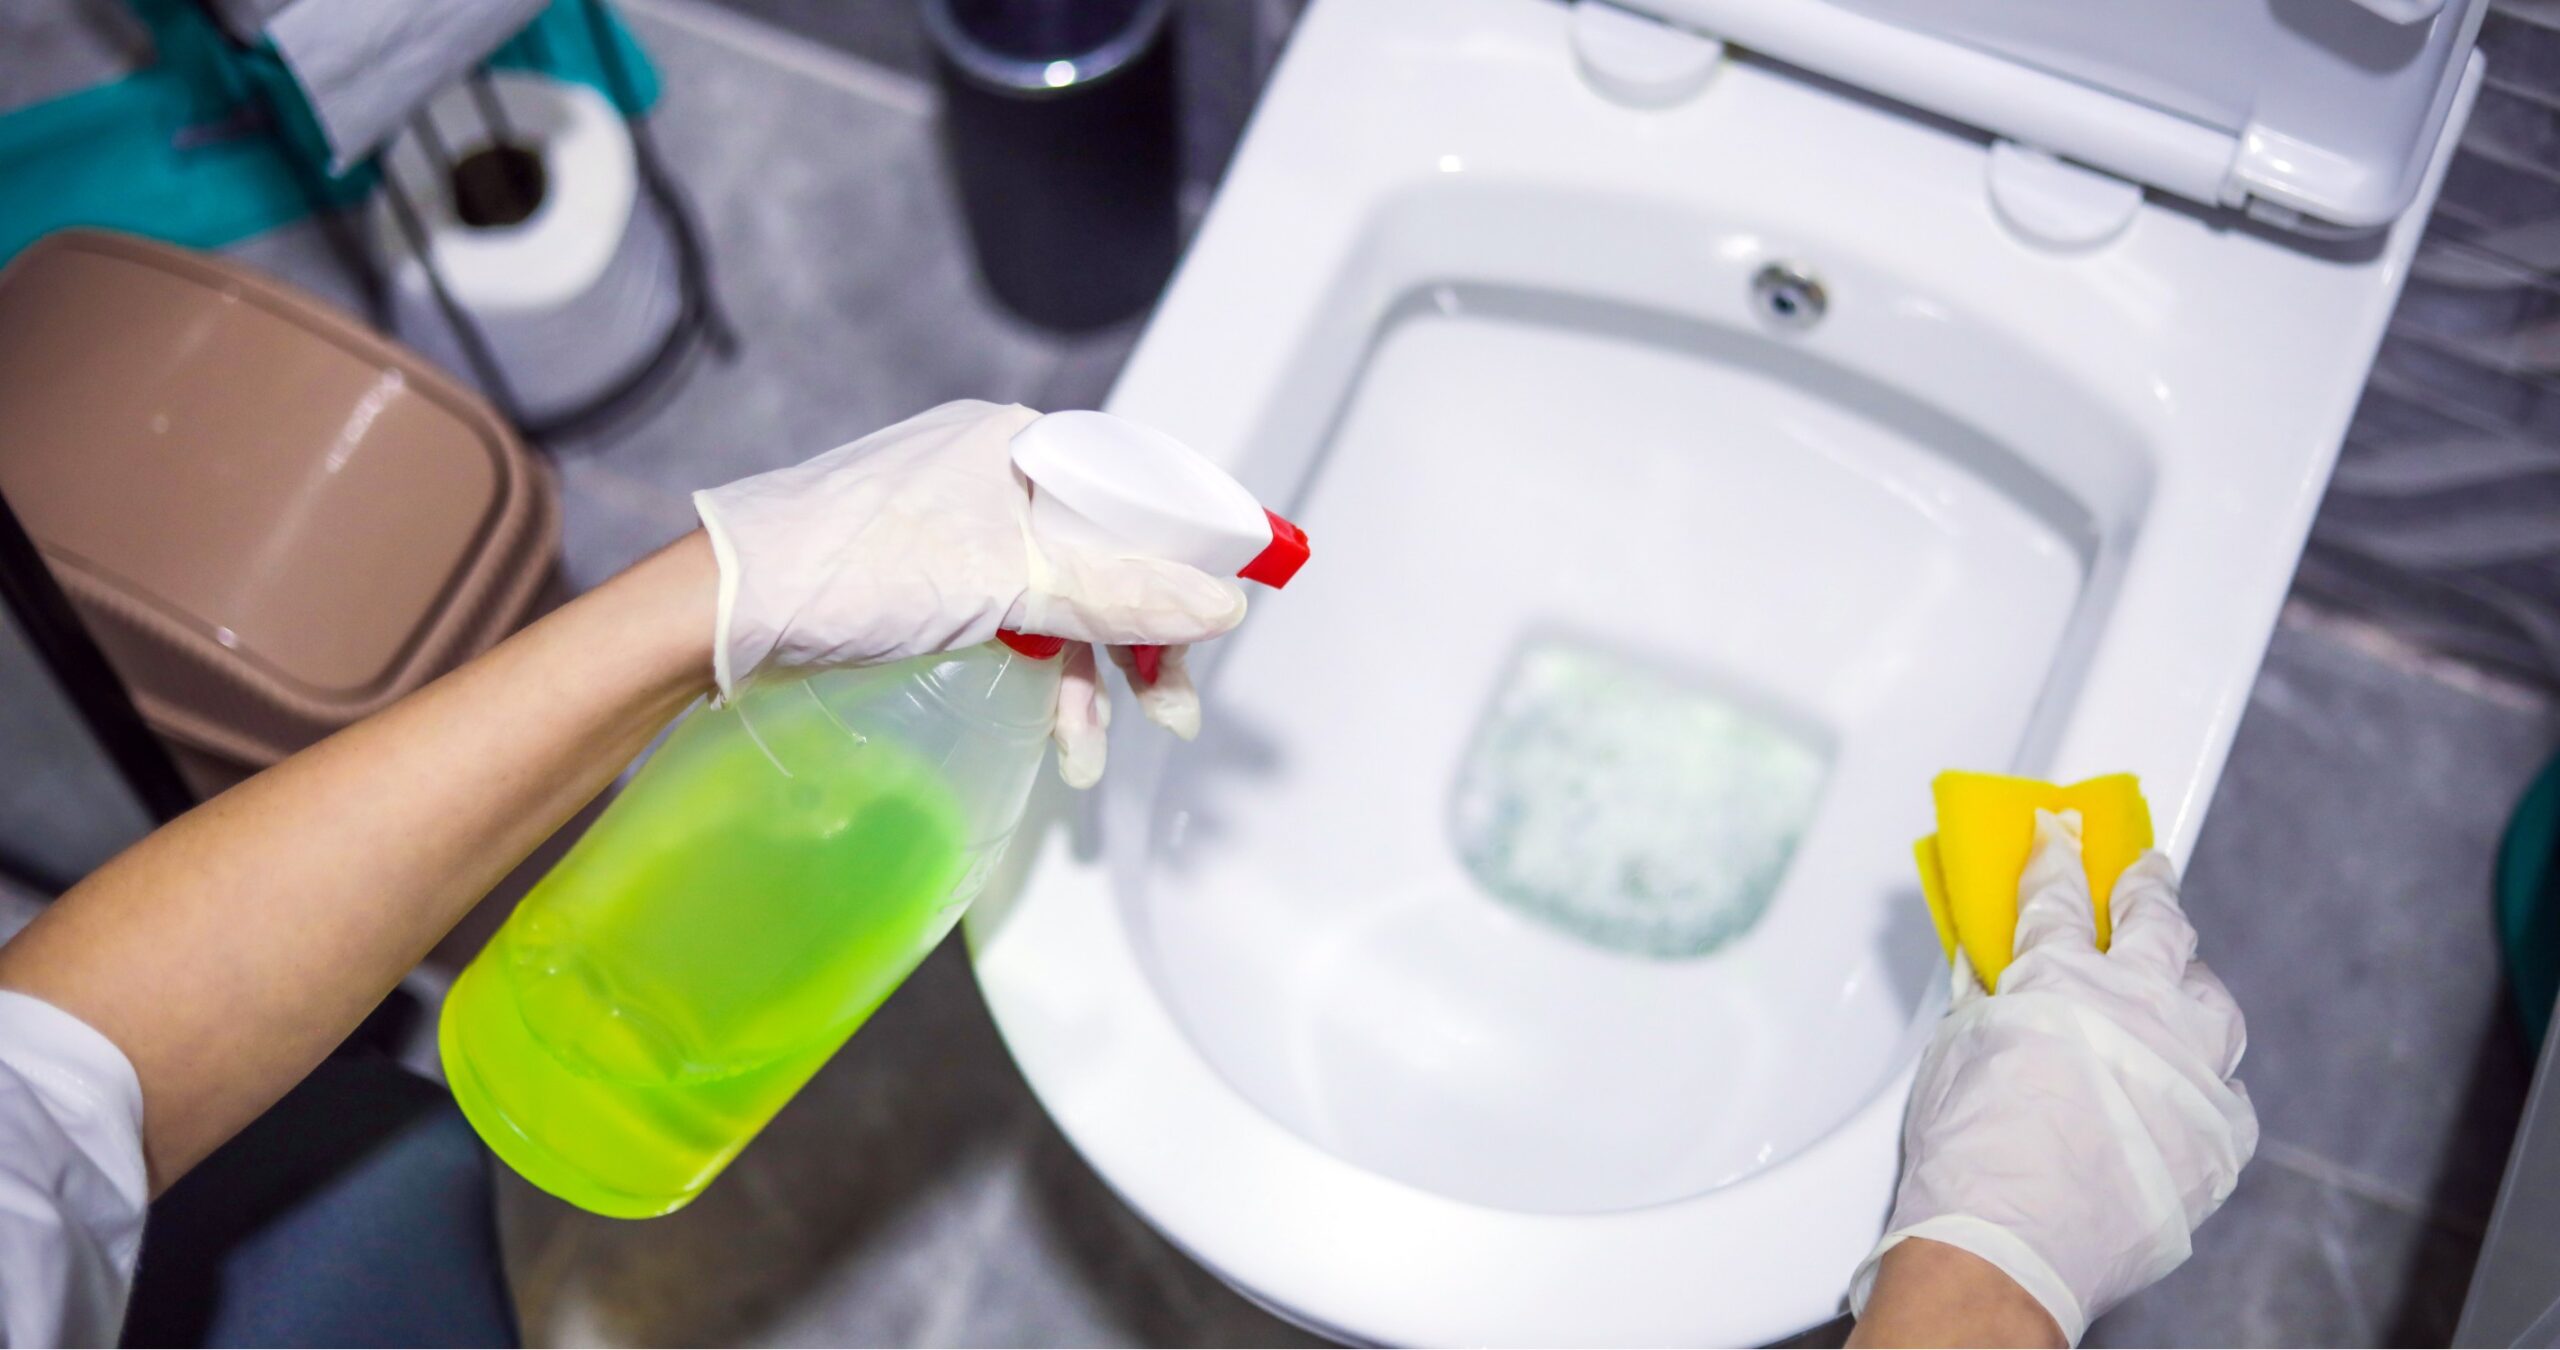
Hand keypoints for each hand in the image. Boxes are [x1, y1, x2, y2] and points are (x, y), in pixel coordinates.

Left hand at [691, 400, 1246, 784]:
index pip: (1138, 490)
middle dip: (1140, 638)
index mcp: (1019, 445)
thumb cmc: (850, 571)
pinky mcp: (931, 580)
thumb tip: (1222, 606)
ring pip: (1064, 599)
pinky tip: (1056, 726)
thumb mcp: (1009, 581)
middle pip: (1108, 554)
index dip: (1189, 555)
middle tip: (1168, 705)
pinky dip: (1044, 673)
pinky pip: (1020, 620)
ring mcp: (961, 530)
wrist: (720, 613)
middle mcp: (995, 476)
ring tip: (1092, 749)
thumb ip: (1121, 595)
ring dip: (1089, 675)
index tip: (1223, 614)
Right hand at [1850, 810, 2257, 1344]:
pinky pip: (2226, 1092)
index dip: (2057, 860)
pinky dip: (2203, 1085)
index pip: (2061, 897)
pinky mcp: (2220, 1135)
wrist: (2010, 1246)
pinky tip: (2183, 1090)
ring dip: (2191, 989)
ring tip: (2178, 988)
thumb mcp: (1956, 1053)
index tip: (2060, 838)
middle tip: (2146, 872)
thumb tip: (1991, 979)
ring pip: (2214, 1004)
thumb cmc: (1968, 1157)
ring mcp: (2191, 1070)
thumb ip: (1986, 1003)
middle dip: (2149, 887)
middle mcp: (2141, 1010)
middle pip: (2160, 922)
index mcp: (2064, 980)